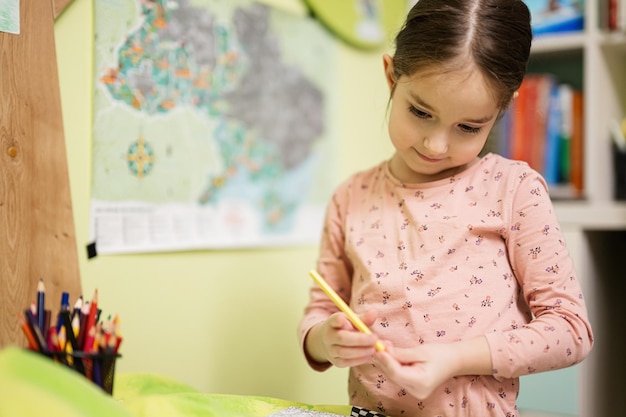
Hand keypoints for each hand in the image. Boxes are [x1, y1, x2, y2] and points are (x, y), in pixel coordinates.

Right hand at [305, 309, 379, 367]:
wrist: (330, 342)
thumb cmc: (344, 328)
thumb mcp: (351, 320)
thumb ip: (362, 318)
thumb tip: (374, 313)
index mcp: (332, 323)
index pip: (334, 320)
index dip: (339, 320)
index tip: (345, 319)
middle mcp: (328, 336)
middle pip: (342, 338)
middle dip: (359, 339)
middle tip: (374, 338)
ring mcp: (331, 350)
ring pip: (344, 352)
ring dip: (361, 351)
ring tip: (374, 348)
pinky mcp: (336, 361)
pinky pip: (347, 362)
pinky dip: (359, 360)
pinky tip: (370, 355)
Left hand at [373, 337, 491, 399]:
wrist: (453, 362)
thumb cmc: (440, 354)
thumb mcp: (420, 351)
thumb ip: (401, 354)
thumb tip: (383, 351)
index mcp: (421, 382)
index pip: (397, 373)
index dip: (385, 361)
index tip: (378, 348)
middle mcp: (417, 391)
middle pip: (392, 375)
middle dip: (384, 359)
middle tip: (380, 343)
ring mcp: (414, 392)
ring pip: (393, 375)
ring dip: (387, 361)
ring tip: (385, 345)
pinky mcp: (411, 388)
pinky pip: (397, 376)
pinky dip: (393, 364)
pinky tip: (391, 353)